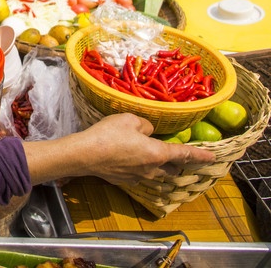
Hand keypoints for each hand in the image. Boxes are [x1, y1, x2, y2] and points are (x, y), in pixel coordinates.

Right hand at [23, 114, 214, 185]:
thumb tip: (148, 131)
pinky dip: (141, 168)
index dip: (201, 155)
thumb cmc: (109, 134)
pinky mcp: (124, 180)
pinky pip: (140, 175)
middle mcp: (152, 169)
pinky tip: (131, 160)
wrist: (85, 155)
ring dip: (160, 167)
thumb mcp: (129, 119)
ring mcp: (138, 177)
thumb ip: (145, 124)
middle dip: (178, 164)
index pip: (185, 154)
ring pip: (157, 174)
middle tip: (178, 156)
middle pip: (173, 169)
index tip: (214, 157)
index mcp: (158, 153)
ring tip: (153, 158)